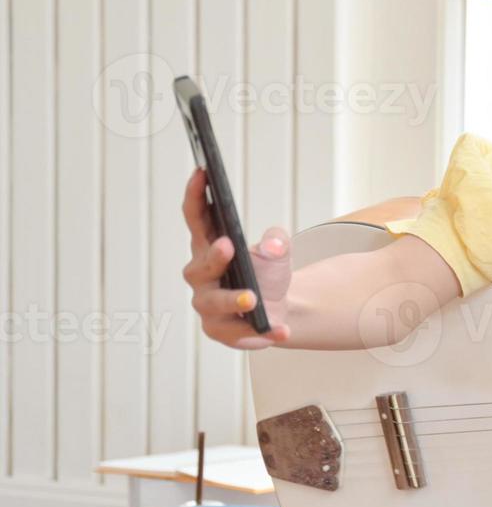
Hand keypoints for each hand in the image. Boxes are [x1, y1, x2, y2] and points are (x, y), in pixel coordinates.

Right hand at [181, 167, 291, 348]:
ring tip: (255, 300)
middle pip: (198, 267)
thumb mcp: (278, 252)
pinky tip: (279, 330)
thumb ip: (278, 241)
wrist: (280, 309)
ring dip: (233, 301)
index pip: (196, 218)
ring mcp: (207, 305)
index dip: (196, 196)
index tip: (202, 172)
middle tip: (228, 246)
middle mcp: (201, 276)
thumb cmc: (267, 273)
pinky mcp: (220, 331)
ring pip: (213, 305)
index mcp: (209, 246)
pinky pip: (236, 334)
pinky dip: (260, 333)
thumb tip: (273, 244)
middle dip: (212, 258)